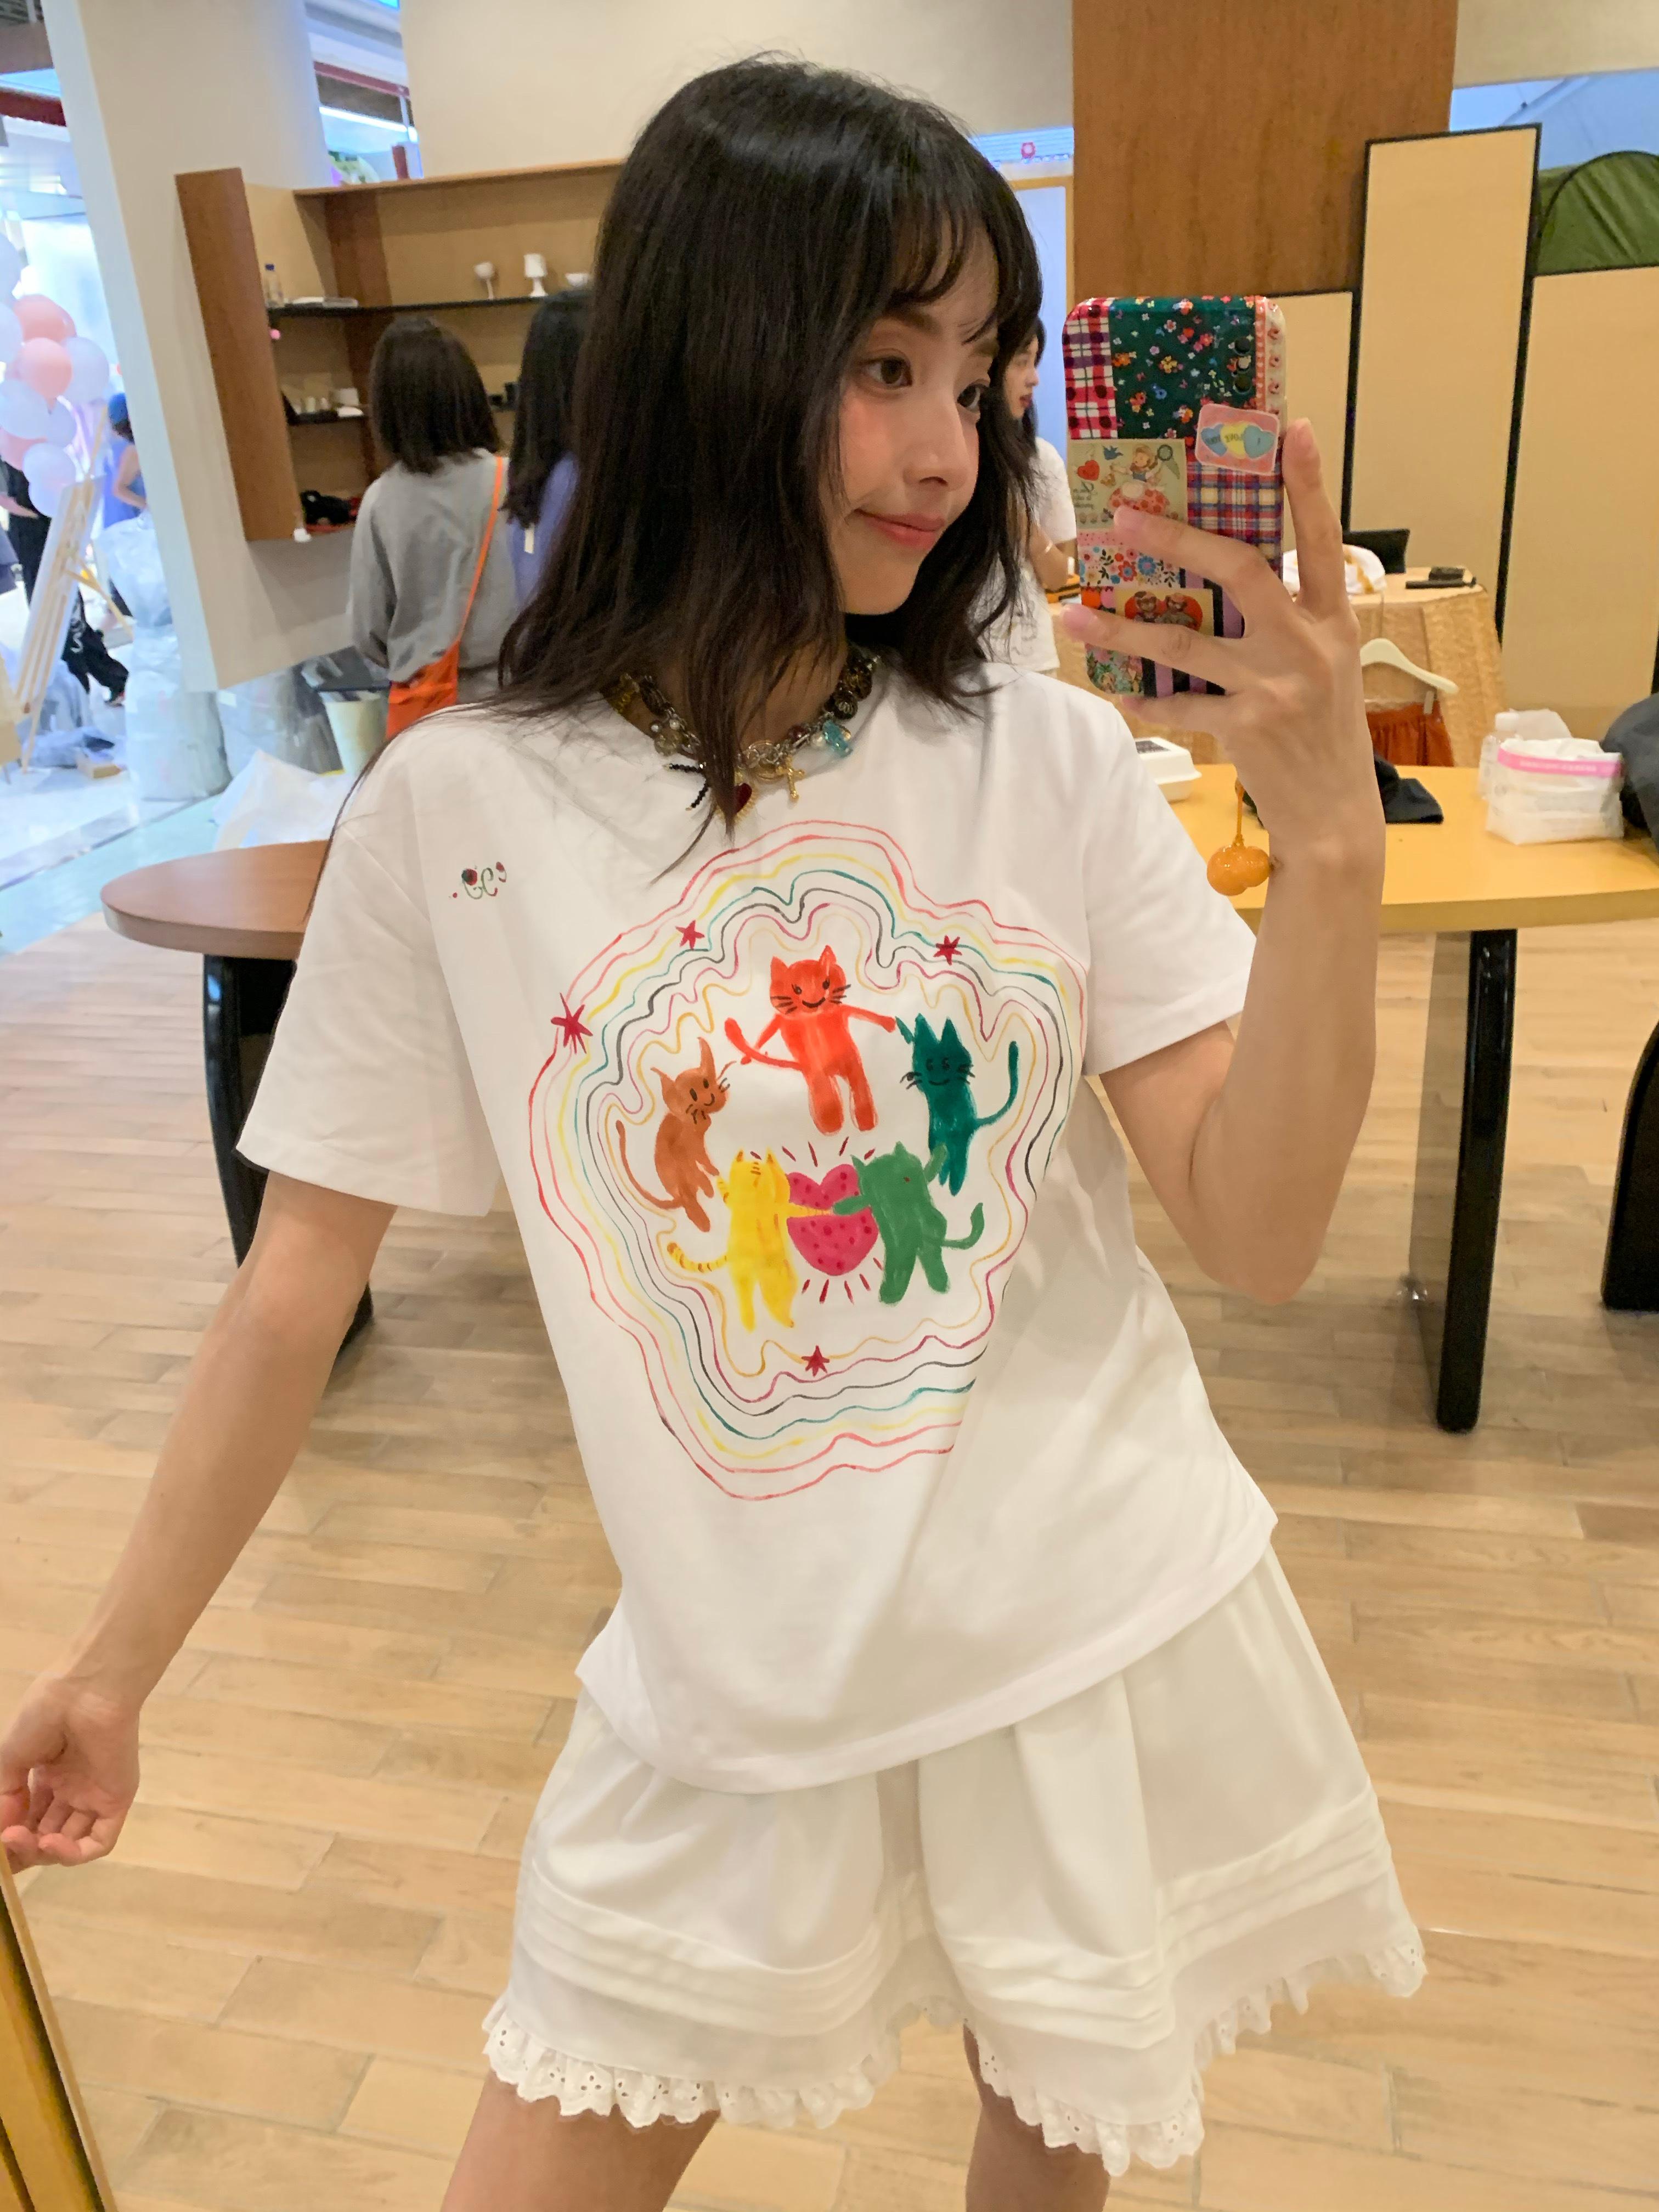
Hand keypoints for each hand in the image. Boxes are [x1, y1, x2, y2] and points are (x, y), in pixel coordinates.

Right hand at [1, 1674, 139, 1870]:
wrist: (83, 1691)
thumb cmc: (43, 1715)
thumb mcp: (10, 1759)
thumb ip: (4, 1799)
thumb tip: (2, 1835)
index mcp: (49, 1776)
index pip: (29, 1821)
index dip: (11, 1837)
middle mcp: (72, 1789)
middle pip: (46, 1835)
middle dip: (22, 1846)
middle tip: (5, 1843)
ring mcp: (94, 1796)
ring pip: (69, 1843)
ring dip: (41, 1851)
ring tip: (20, 1839)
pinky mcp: (117, 1800)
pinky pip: (99, 1841)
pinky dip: (73, 1853)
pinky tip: (49, 1844)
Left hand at [1061, 420, 1378, 868]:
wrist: (1334, 814)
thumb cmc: (1322, 733)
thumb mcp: (1324, 667)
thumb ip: (1290, 621)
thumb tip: (1230, 578)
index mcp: (1332, 621)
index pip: (1322, 539)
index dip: (1308, 484)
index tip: (1291, 430)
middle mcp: (1308, 645)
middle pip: (1241, 569)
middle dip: (1178, 539)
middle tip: (1124, 517)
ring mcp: (1276, 686)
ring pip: (1188, 641)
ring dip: (1125, 629)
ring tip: (1078, 616)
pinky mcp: (1246, 728)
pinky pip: (1181, 704)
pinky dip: (1148, 700)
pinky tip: (1121, 695)